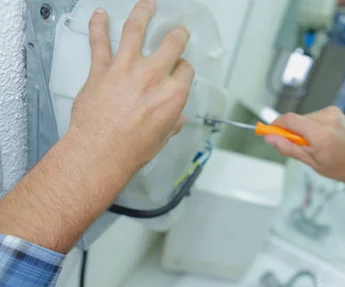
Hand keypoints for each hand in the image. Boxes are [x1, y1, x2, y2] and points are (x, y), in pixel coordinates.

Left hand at [0, 0, 195, 251]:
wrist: (100, 152)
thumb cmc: (134, 149)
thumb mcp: (162, 137)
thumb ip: (172, 122)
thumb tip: (178, 118)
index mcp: (173, 94)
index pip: (185, 71)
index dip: (184, 70)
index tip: (180, 72)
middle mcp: (153, 75)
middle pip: (171, 44)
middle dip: (177, 35)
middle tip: (178, 31)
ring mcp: (126, 68)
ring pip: (136, 30)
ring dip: (143, 13)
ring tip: (148, 4)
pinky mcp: (101, 69)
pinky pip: (99, 42)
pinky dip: (98, 26)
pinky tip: (100, 14)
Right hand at [264, 107, 344, 213]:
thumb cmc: (338, 167)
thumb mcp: (310, 162)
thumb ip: (288, 148)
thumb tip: (268, 138)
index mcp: (321, 134)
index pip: (289, 119)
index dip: (276, 125)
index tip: (270, 133)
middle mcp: (327, 119)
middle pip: (297, 119)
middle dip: (292, 131)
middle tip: (300, 147)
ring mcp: (333, 113)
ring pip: (305, 117)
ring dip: (303, 129)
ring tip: (316, 144)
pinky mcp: (335, 111)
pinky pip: (314, 116)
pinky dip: (313, 125)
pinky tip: (323, 137)